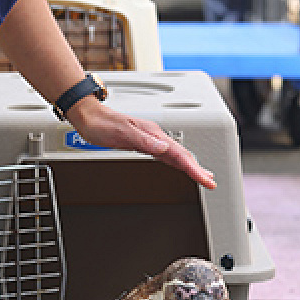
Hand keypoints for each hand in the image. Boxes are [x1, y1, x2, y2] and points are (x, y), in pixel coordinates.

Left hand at [67, 98, 215, 188]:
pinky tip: (179, 166)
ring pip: (176, 155)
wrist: (89, 117)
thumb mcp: (121, 133)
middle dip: (197, 169)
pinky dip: (177, 162)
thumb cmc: (101, 124)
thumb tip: (162, 148)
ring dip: (190, 166)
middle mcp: (154, 136)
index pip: (178, 154)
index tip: (206, 179)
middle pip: (181, 154)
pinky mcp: (143, 143)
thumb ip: (143, 141)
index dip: (194, 169)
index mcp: (152, 134)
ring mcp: (149, 140)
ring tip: (202, 176)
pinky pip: (166, 155)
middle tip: (210, 182)